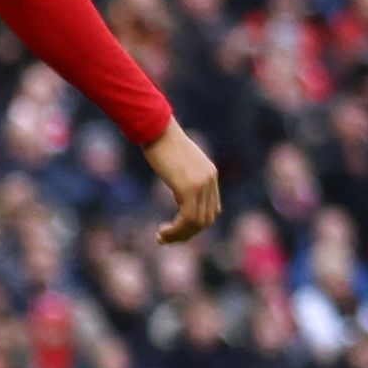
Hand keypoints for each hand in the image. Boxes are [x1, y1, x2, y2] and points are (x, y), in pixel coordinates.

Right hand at [142, 121, 220, 243]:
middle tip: (166, 239)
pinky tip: (162, 232)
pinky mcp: (188, 187)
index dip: (195, 225)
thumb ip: (183, 176)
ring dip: (180, 235)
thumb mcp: (177, 161)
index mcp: (209, 174)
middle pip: (207, 219)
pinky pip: (187, 218)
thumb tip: (179, 188)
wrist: (156, 128)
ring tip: (162, 238)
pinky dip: (176, 230)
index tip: (175, 228)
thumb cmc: (160, 141)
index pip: (212, 209)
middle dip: (187, 234)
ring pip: (197, 222)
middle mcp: (210, 180)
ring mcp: (201, 184)